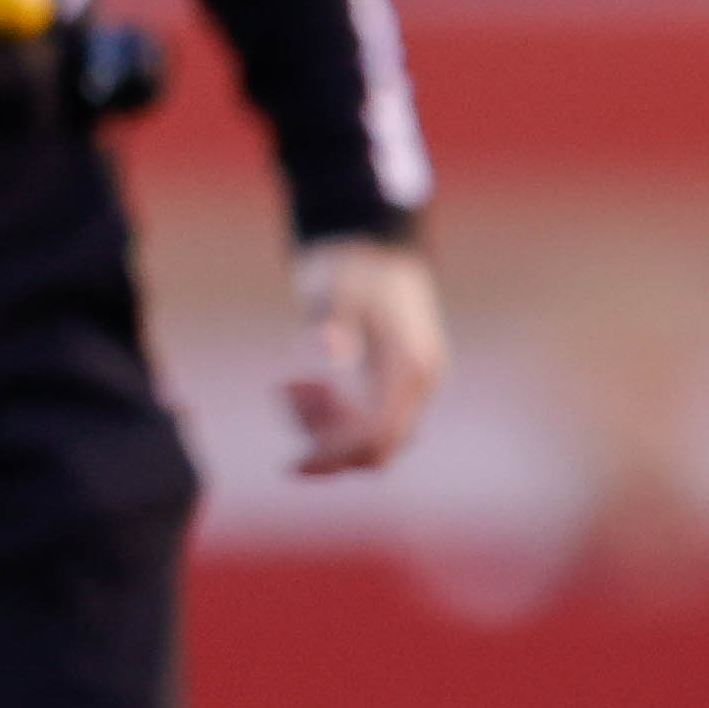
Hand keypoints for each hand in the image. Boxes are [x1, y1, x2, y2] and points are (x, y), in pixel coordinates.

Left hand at [283, 236, 445, 478]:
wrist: (376, 245)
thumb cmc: (351, 264)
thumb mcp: (334, 286)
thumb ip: (330, 320)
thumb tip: (327, 354)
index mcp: (411, 364)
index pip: (379, 433)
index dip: (336, 456)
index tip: (292, 463)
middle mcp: (422, 381)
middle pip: (379, 448)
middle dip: (328, 444)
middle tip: (286, 395)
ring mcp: (415, 386)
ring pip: (373, 440)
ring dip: (327, 429)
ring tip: (290, 385)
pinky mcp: (401, 386)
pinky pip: (372, 425)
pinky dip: (336, 421)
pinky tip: (305, 388)